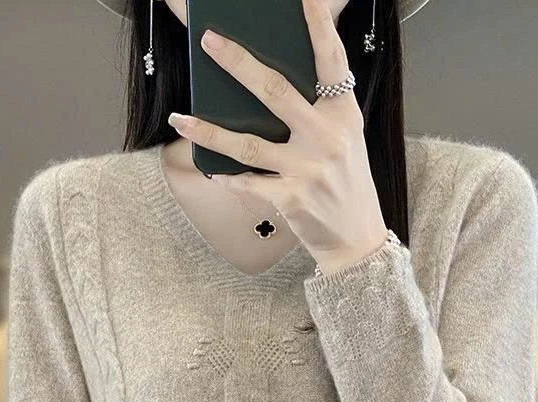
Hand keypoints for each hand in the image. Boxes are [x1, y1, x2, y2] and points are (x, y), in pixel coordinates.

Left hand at [166, 0, 389, 273]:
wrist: (357, 238)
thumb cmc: (348, 185)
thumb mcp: (346, 140)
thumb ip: (320, 111)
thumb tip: (271, 86)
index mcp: (342, 115)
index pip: (331, 61)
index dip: (317, 26)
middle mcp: (327, 138)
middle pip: (275, 92)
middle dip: (238, 63)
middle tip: (209, 41)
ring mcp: (308, 169)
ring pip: (247, 143)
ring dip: (208, 131)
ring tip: (181, 119)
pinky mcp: (290, 199)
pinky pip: (248, 183)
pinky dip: (227, 178)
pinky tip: (212, 172)